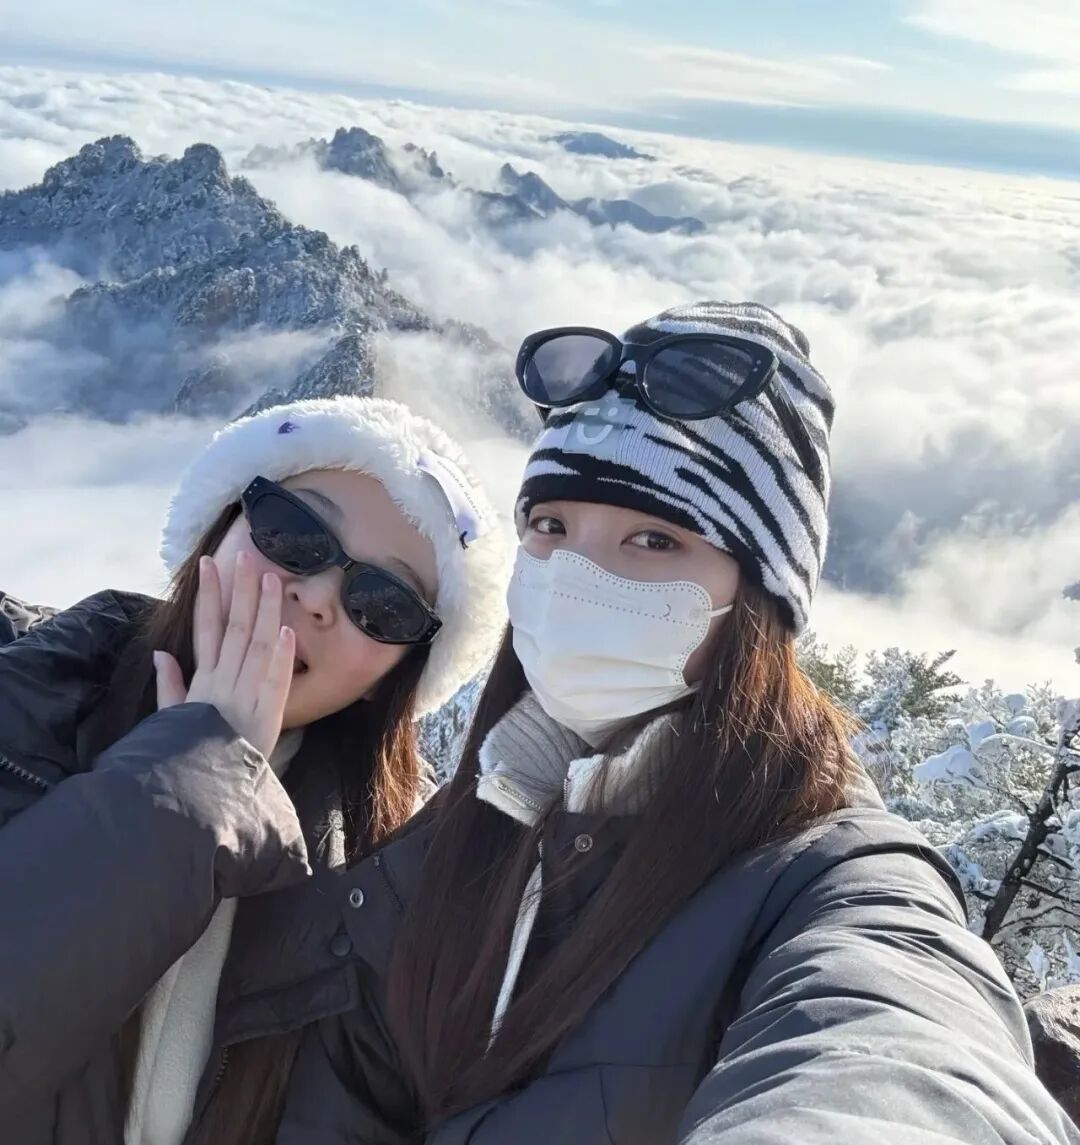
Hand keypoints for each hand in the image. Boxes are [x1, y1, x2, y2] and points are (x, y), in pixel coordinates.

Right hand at [154, 552, 294, 759]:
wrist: (203, 795)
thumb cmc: (188, 757)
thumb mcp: (173, 721)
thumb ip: (169, 686)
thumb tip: (160, 654)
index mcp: (202, 682)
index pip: (206, 629)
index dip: (208, 595)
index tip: (210, 565)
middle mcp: (223, 683)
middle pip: (233, 627)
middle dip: (240, 590)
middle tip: (246, 555)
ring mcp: (245, 698)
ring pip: (257, 646)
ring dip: (266, 611)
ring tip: (273, 579)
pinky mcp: (266, 717)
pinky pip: (275, 682)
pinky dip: (281, 657)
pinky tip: (286, 631)